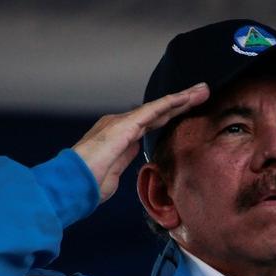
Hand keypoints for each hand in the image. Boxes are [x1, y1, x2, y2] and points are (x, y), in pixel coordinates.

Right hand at [72, 82, 209, 202]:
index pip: (152, 123)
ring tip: (201, 90)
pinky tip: (184, 98)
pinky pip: (152, 110)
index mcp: (120, 136)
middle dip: (181, 103)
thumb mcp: (113, 172)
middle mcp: (121, 124)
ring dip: (181, 99)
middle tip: (202, 93)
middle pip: (159, 112)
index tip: (189, 111)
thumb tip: (134, 150)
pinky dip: (170, 103)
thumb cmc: (89, 183)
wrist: (73, 183)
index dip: (171, 116)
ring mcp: (123, 123)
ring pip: (159, 107)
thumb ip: (125, 158)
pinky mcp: (125, 125)